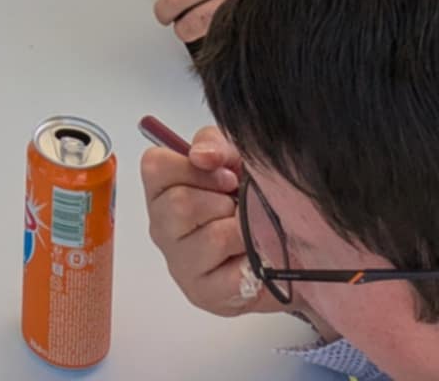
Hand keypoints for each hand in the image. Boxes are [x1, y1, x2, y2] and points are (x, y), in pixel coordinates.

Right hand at [141, 129, 276, 316]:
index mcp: (161, 190)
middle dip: (221, 200)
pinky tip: (251, 256)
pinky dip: (252, 259)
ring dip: (241, 229)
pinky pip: (233, 273)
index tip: (225, 176)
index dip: (192, 168)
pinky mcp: (203, 294)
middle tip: (236, 205)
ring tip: (247, 230)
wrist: (282, 249)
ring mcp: (179, 264)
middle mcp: (161, 227)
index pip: (155, 166)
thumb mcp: (232, 159)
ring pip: (212, 237)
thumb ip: (214, 145)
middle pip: (180, 204)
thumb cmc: (247, 198)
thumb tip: (202, 156)